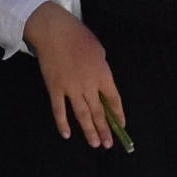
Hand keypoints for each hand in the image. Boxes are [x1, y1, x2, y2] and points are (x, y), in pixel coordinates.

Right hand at [26, 1, 124, 146]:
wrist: (54, 32)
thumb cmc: (78, 36)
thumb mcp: (99, 51)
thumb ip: (100, 69)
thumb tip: (97, 82)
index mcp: (103, 74)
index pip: (114, 100)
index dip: (118, 115)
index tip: (122, 126)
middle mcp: (89, 85)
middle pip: (99, 111)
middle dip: (105, 129)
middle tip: (108, 144)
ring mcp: (71, 88)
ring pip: (82, 114)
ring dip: (89, 131)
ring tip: (94, 144)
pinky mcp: (55, 88)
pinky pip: (59, 109)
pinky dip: (62, 123)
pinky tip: (67, 135)